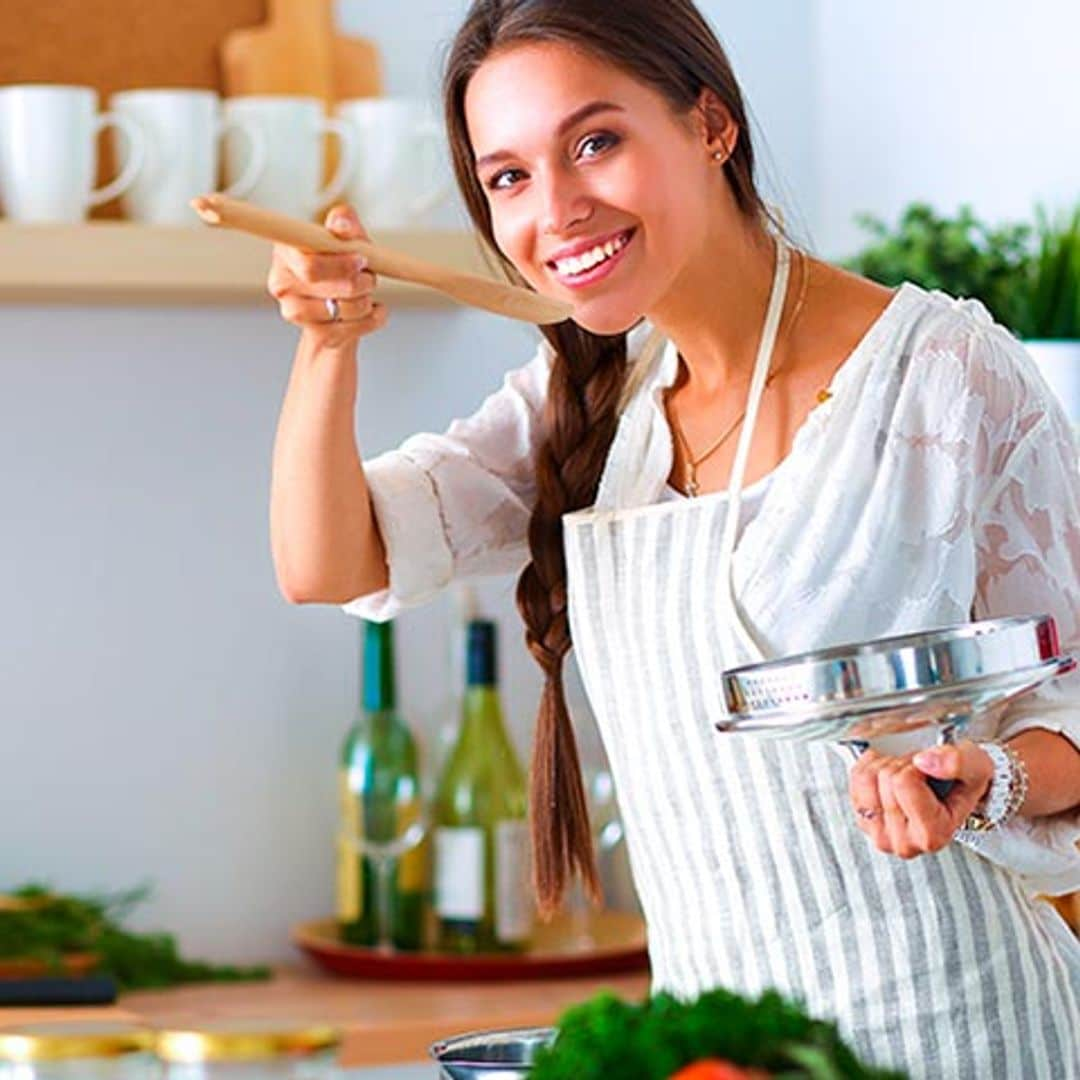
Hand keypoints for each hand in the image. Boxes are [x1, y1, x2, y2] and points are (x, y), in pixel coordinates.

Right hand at [267, 203, 385, 345]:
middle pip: (325, 288)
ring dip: (365, 301)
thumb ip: (345, 223)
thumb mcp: (347, 238)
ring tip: (368, 293)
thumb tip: (342, 224)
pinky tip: (375, 310)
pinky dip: (372, 319)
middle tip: (370, 278)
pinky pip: (351, 330)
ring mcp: (293, 311)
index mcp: (285, 252)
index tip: (362, 260)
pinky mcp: (313, 334)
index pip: (309, 265)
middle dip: (358, 283)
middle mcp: (281, 283)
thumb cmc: (342, 265)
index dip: (340, 264)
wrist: (339, 305)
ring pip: (340, 310)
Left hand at [848, 741, 993, 857]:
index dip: (916, 766)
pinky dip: (871, 767)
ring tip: (907, 774)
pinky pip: (855, 778)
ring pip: (865, 778)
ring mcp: (880, 833)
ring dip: (885, 765)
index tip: (930, 770)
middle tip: (921, 772)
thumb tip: (925, 761)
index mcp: (932, 835)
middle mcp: (904, 842)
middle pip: (885, 779)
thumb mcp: (977, 766)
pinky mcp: (864, 820)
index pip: (903, 783)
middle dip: (903, 765)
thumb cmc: (967, 782)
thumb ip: (957, 762)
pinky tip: (890, 776)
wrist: (959, 790)